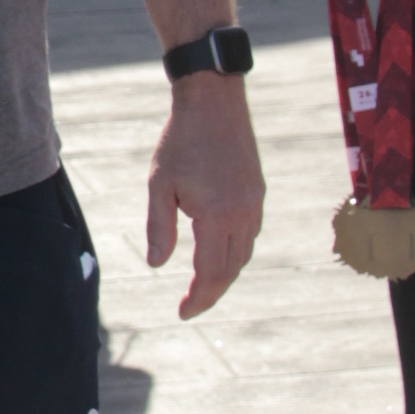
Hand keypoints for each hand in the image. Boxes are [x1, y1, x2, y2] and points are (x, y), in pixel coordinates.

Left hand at [146, 73, 263, 319]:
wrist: (214, 100)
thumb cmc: (181, 141)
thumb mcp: (160, 184)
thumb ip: (160, 228)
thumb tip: (157, 265)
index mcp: (218, 216)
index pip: (211, 272)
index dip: (198, 298)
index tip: (183, 313)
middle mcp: (243, 214)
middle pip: (231, 269)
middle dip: (211, 292)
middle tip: (190, 306)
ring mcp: (254, 203)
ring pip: (244, 253)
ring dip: (225, 273)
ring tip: (203, 285)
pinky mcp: (257, 192)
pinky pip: (250, 233)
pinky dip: (235, 251)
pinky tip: (219, 252)